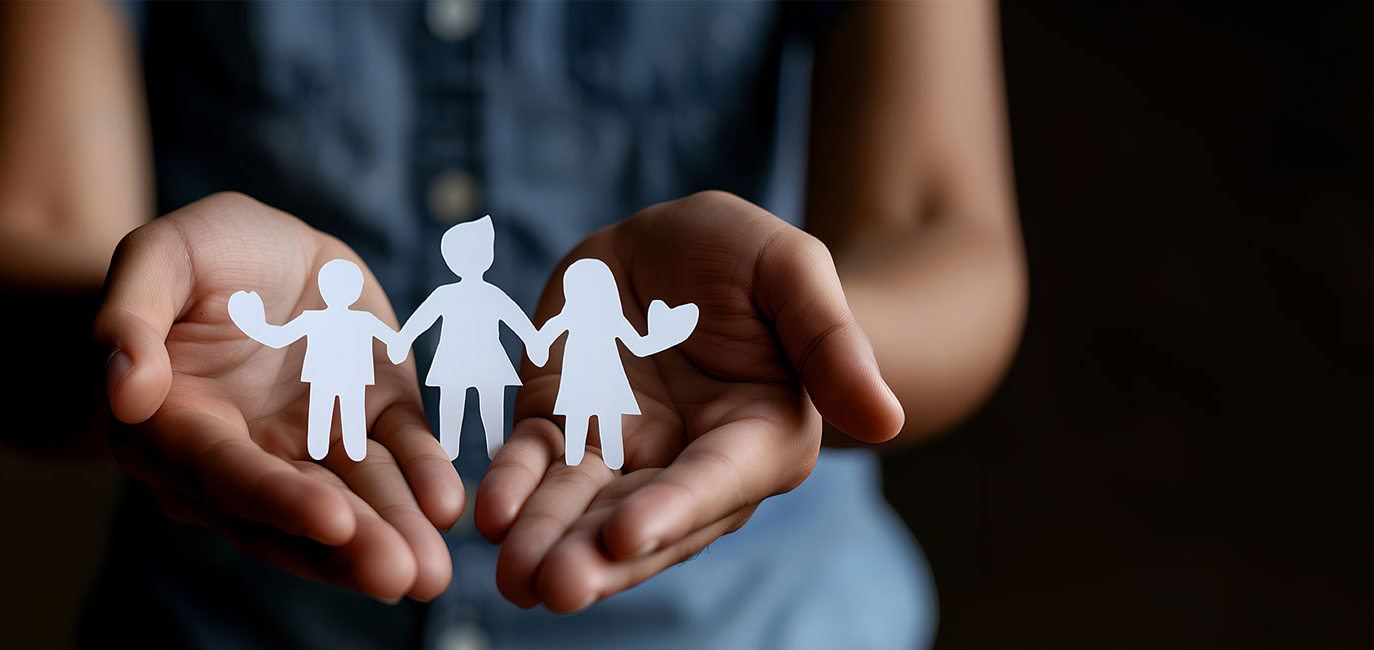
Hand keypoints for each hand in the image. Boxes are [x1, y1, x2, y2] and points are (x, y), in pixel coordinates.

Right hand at [96, 192, 460, 601]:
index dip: (276, 499)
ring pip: (352, 497)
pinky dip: (424, 480)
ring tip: (431, 573)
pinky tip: (446, 505)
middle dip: (346, 548)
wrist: (267, 242)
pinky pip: (399, 454)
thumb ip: (131, 315)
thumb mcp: (160, 255)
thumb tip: (125, 391)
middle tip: (399, 574)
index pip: (225, 472)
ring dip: (392, 533)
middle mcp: (243, 455)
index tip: (331, 520)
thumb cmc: (199, 251)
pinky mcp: (369, 419)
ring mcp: (311, 442)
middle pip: (292, 511)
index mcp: (175, 427)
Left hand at [475, 191, 904, 611]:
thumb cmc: (748, 258)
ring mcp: (623, 450)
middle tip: (551, 588)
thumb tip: (887, 418)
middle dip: (595, 556)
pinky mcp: (564, 424)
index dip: (672, 510)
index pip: (716, 483)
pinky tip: (486, 513)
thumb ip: (831, 340)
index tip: (627, 537)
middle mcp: (690, 462)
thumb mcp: (793, 270)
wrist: (675, 241)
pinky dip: (510, 488)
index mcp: (761, 437)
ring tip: (511, 577)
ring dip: (546, 542)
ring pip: (580, 507)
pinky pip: (534, 463)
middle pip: (642, 520)